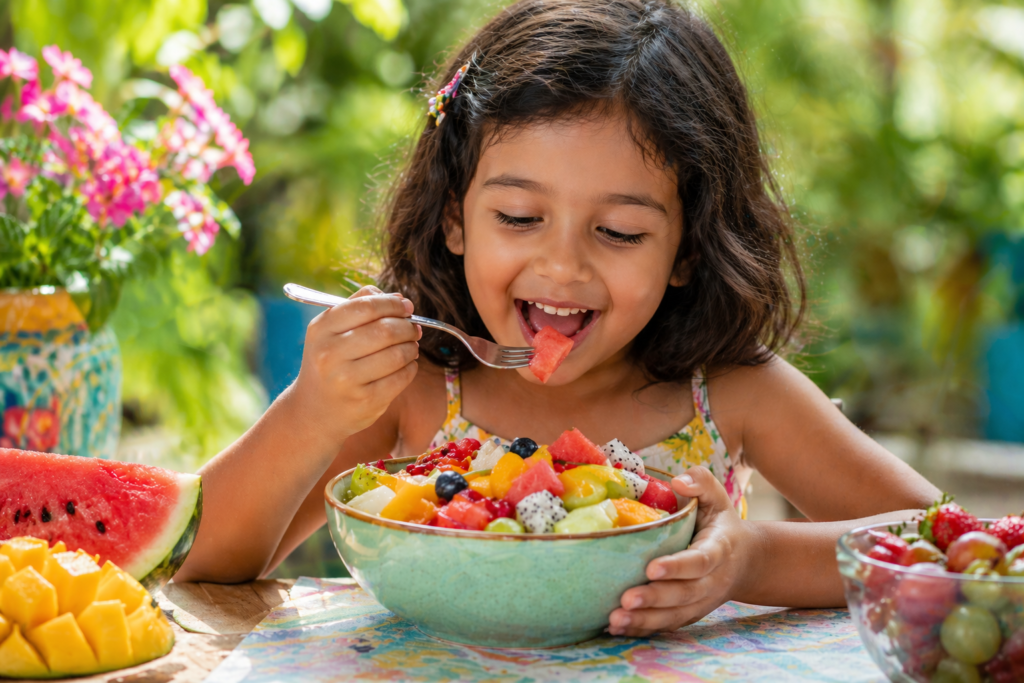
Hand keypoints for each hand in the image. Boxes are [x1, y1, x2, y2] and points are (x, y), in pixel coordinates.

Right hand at [286, 285, 420, 444]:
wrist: (312, 410)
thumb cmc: (329, 362)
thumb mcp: (330, 331)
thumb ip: (359, 305)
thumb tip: (399, 297)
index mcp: (321, 329)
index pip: (366, 306)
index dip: (392, 304)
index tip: (406, 306)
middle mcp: (330, 353)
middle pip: (385, 330)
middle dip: (408, 327)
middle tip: (415, 329)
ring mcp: (346, 380)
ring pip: (397, 354)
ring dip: (411, 348)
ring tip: (410, 347)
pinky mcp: (365, 401)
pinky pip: (401, 377)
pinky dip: (410, 368)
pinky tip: (406, 366)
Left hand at [608, 466, 756, 636]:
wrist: (744, 560)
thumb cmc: (720, 523)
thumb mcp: (717, 497)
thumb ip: (701, 482)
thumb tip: (678, 480)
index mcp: (719, 549)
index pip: (700, 561)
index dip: (678, 567)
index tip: (651, 567)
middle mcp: (712, 581)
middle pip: (684, 594)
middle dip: (655, 599)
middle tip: (625, 599)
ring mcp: (702, 601)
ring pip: (675, 615)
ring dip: (645, 620)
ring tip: (616, 620)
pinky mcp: (689, 613)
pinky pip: (668, 625)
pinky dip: (644, 629)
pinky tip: (618, 629)